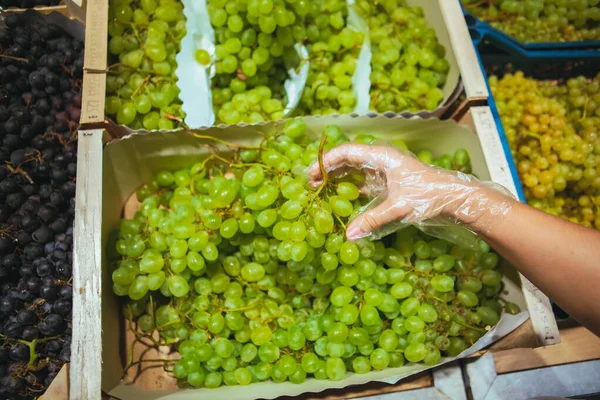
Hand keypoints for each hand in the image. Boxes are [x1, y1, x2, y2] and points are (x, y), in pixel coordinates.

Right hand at [308, 144, 514, 241]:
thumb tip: (349, 236)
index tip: (310, 173)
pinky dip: (351, 187)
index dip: (326, 161)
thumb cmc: (428, 196)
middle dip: (328, 170)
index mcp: (382, 157)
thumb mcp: (398, 209)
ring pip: (356, 170)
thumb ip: (372, 221)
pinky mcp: (390, 182)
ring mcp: (386, 171)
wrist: (455, 199)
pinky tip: (343, 198)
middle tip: (309, 183)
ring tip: (321, 190)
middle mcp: (382, 160)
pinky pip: (365, 181)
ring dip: (338, 178)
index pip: (347, 152)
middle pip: (349, 159)